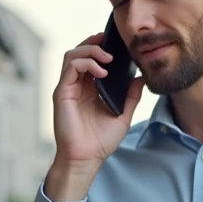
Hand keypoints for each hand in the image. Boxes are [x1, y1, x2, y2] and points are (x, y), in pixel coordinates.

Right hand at [52, 32, 146, 167]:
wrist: (86, 159)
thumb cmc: (100, 141)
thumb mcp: (123, 115)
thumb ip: (131, 96)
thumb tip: (141, 78)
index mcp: (89, 89)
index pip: (91, 59)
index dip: (101, 47)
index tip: (118, 45)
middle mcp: (76, 85)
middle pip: (80, 52)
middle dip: (95, 43)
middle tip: (111, 42)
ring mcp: (68, 88)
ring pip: (72, 55)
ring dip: (90, 50)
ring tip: (108, 58)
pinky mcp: (62, 92)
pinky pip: (71, 67)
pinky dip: (86, 63)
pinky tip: (102, 72)